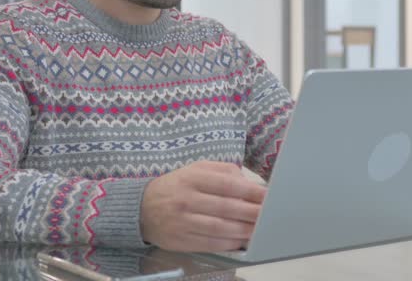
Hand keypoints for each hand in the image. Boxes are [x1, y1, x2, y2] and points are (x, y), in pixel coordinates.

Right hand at [140, 161, 266, 251]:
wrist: (142, 208)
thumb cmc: (177, 186)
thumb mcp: (196, 169)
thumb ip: (223, 171)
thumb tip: (248, 183)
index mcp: (192, 178)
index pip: (227, 185)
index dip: (251, 192)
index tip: (267, 196)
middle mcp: (186, 199)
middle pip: (226, 208)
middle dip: (252, 213)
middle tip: (270, 215)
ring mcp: (183, 221)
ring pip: (219, 228)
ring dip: (243, 231)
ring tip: (259, 230)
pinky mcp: (181, 240)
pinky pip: (209, 243)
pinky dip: (228, 243)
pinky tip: (241, 240)